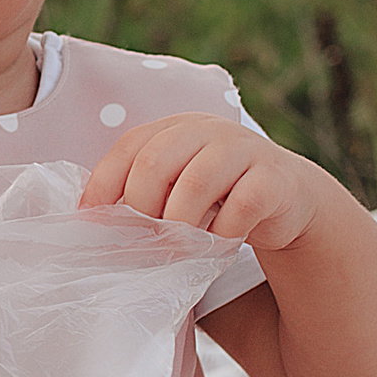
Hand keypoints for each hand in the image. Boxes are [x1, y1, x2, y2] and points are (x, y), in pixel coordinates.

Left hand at [75, 115, 338, 257]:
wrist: (287, 199)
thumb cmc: (219, 198)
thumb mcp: (177, 187)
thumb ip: (143, 193)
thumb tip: (90, 220)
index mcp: (177, 128)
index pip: (130, 146)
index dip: (104, 183)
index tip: (90, 219)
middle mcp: (208, 130)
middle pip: (156, 162)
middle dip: (142, 208)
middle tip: (145, 240)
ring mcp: (244, 150)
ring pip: (197, 182)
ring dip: (180, 224)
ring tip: (179, 248)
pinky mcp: (274, 179)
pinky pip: (241, 205)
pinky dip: (223, 232)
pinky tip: (220, 244)